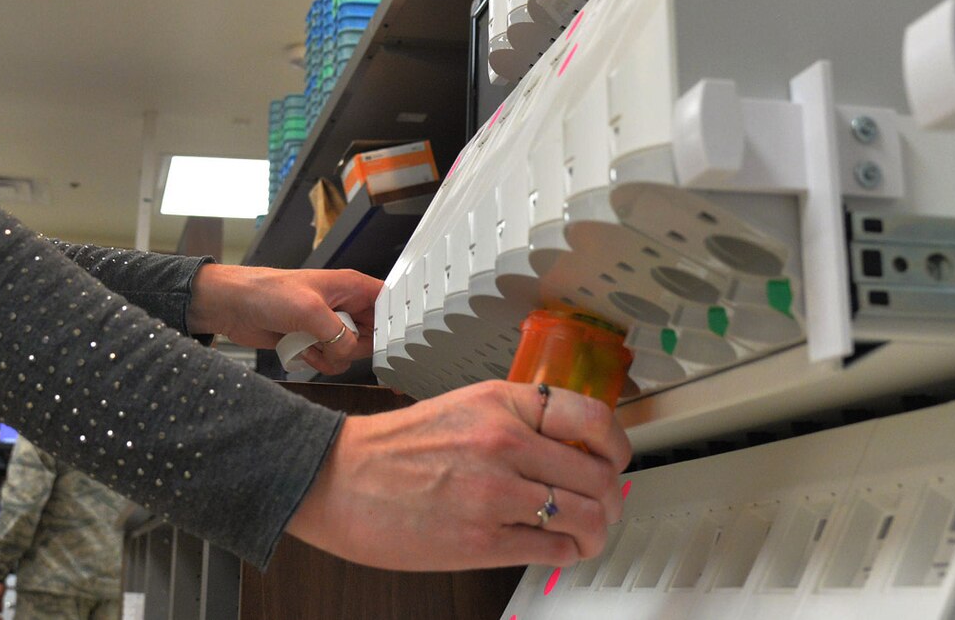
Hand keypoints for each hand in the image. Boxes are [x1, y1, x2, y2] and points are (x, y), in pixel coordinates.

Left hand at [189, 264, 378, 375]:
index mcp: (351, 287)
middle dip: (353, 347)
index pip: (389, 304)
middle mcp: (344, 305)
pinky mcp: (315, 341)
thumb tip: (348, 353)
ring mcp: (329, 325)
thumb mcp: (308, 310)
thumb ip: (337, 334)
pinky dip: (318, 362)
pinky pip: (331, 361)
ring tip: (311, 344)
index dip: (396, 323)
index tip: (395, 344)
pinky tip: (301, 351)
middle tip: (333, 342)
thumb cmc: (267, 292)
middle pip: (372, 336)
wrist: (234, 306)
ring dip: (332, 356)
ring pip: (351, 353)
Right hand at [285, 380, 628, 569]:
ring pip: (587, 516)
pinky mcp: (482, 541)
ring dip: (597, 530)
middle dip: (610, 496)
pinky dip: (567, 552)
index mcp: (500, 402)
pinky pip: (554, 549)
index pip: (591, 417)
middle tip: (603, 504)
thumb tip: (570, 445)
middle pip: (599, 474)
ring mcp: (494, 494)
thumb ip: (516, 420)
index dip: (616, 444)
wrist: (338, 479)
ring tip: (584, 532)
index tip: (614, 457)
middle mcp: (503, 442)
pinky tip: (556, 546)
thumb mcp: (462, 407)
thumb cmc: (392, 448)